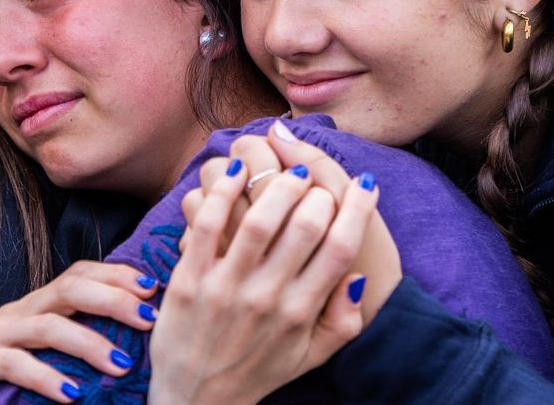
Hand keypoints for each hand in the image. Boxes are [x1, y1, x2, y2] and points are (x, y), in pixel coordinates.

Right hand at [0, 260, 157, 400]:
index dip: (118, 274)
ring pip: (47, 326)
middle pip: (70, 289)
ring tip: (122, 365)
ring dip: (88, 343)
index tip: (154, 285)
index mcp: (38, 305)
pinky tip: (72, 395)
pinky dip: (45, 378)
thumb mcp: (34, 345)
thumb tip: (129, 343)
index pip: (81, 274)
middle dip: (114, 299)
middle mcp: (19, 312)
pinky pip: (12, 365)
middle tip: (150, 319)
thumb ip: (70, 336)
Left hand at [148, 127, 395, 404]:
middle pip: (305, 227)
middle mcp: (267, 298)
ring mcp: (225, 288)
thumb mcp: (311, 356)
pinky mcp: (189, 279)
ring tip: (287, 173)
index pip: (340, 250)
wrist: (196, 399)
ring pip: (258, 220)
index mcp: (301, 313)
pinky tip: (237, 172)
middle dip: (320, 192)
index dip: (358, 210)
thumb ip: (343, 321)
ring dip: (277, 185)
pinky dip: (222, 191)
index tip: (365, 184)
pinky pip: (206, 225)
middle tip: (317, 182)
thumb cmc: (257, 370)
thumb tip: (357, 276)